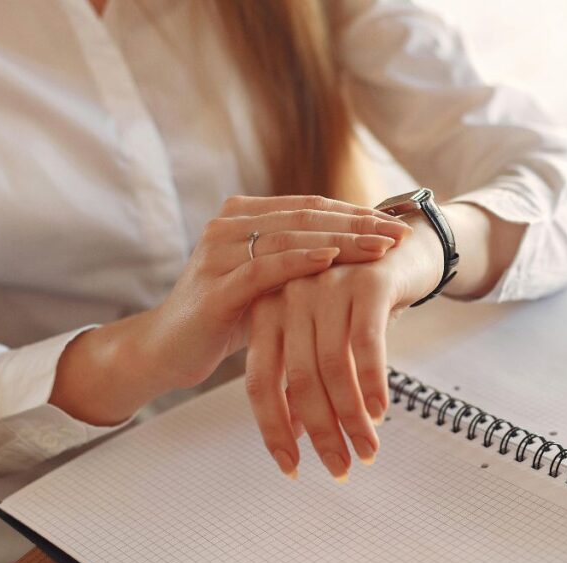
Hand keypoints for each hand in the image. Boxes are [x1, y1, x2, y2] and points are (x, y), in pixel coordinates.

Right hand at [50, 196, 411, 426]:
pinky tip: (333, 259)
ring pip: (291, 237)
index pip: (311, 207)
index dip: (356, 214)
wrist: (167, 350)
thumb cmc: (226, 318)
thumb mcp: (269, 284)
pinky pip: (265, 268)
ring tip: (380, 247)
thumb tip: (361, 255)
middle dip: (358, 224)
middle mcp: (229, 225)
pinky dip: (301, 261)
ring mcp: (219, 252)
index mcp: (243, 216)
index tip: (397, 224)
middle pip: (306, 216)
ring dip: (341, 240)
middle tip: (399, 233)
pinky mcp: (215, 285)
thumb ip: (301, 263)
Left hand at [244, 213, 443, 479]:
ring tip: (366, 450)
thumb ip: (303, 376)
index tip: (291, 467)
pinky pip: (366, 344)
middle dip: (319, 432)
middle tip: (339, 468)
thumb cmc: (359, 301)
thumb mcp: (324, 336)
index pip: (259, 381)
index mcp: (268, 311)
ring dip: (350, 417)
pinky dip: (373, 383)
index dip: (273, 429)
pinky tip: (381, 412)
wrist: (404, 248)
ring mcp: (327, 286)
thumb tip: (295, 432)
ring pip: (332, 367)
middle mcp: (290, 296)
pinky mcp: (366, 283)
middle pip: (296, 379)